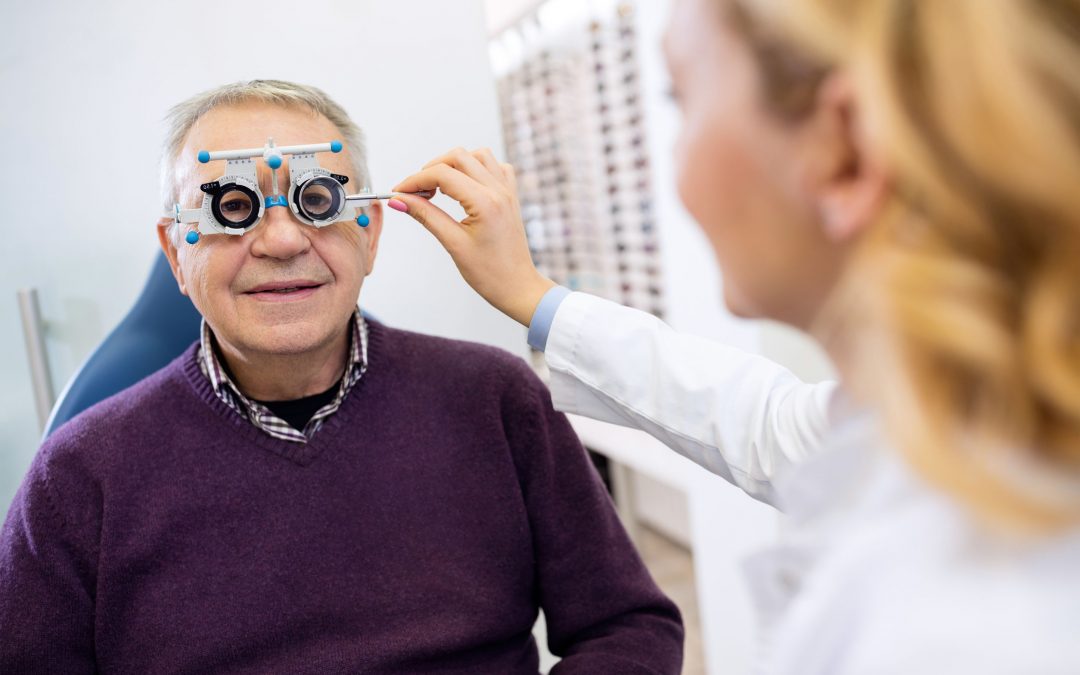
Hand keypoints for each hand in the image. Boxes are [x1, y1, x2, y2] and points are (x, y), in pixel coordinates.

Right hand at [391, 148, 556, 326]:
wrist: (518, 287)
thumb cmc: (490, 274)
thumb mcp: (453, 244)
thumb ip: (426, 216)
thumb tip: (400, 200)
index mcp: (485, 203)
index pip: (442, 174)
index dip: (415, 180)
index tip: (399, 193)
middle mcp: (499, 191)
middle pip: (458, 157)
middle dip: (431, 170)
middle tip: (417, 192)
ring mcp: (508, 191)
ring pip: (478, 155)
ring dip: (454, 164)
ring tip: (439, 188)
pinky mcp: (511, 195)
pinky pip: (495, 166)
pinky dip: (476, 168)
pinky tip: (465, 186)